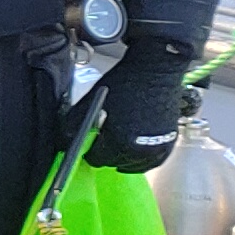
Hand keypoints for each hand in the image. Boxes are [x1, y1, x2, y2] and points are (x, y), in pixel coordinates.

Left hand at [85, 35, 198, 171]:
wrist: (155, 69)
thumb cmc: (124, 82)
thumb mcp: (92, 100)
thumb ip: (76, 122)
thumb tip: (65, 140)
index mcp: (119, 140)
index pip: (96, 159)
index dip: (90, 150)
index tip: (90, 142)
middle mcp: (139, 149)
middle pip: (114, 162)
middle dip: (106, 153)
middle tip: (104, 139)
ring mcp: (156, 148)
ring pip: (133, 165)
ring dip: (123, 158)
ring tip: (119, 144)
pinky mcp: (168, 143)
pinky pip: (152, 162)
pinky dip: (142, 160)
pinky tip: (135, 152)